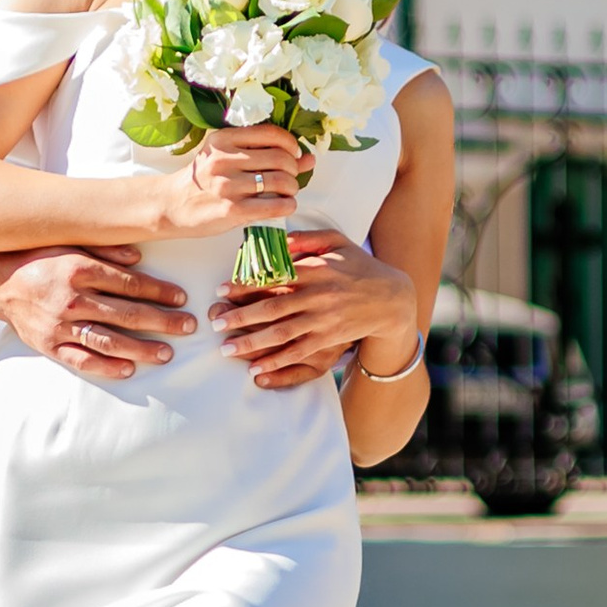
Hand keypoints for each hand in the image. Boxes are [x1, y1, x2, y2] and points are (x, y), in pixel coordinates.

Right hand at [0, 246, 194, 383]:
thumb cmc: (37, 259)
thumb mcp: (69, 242)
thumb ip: (105, 249)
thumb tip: (139, 257)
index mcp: (78, 269)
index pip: (129, 283)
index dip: (158, 291)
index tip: (181, 297)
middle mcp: (71, 298)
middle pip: (126, 313)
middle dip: (162, 321)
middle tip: (188, 326)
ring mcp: (59, 325)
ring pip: (108, 340)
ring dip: (141, 348)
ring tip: (167, 352)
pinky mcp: (49, 345)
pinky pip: (81, 360)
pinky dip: (106, 366)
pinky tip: (129, 369)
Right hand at [143, 121, 316, 241]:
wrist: (173, 205)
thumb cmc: (204, 180)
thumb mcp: (227, 157)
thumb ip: (266, 154)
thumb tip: (309, 158)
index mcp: (223, 139)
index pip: (271, 134)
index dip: (290, 145)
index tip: (291, 154)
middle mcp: (224, 159)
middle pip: (281, 158)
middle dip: (293, 169)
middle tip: (288, 177)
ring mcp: (228, 185)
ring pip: (282, 182)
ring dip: (292, 188)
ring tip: (286, 192)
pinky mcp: (232, 210)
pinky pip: (275, 206)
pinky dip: (288, 206)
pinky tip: (283, 206)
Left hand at [215, 234, 420, 393]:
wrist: (391, 298)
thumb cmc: (358, 265)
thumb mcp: (336, 241)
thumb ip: (306, 238)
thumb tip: (277, 241)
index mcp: (316, 269)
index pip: (274, 277)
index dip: (245, 284)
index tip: (222, 290)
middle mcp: (318, 296)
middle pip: (273, 309)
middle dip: (240, 317)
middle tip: (215, 322)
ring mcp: (324, 320)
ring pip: (282, 334)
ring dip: (252, 343)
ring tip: (226, 349)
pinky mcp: (330, 340)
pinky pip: (298, 353)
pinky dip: (276, 361)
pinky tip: (255, 367)